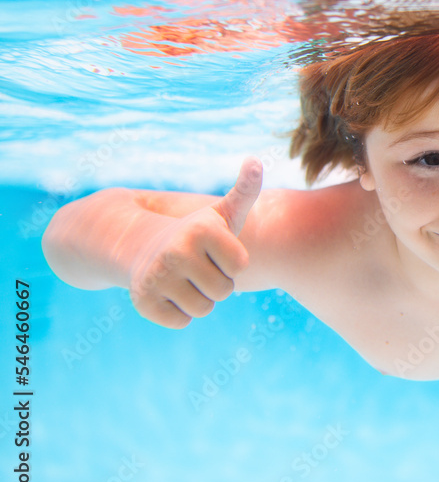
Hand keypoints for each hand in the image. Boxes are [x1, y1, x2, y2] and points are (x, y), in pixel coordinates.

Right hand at [129, 158, 262, 327]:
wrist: (138, 246)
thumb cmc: (195, 234)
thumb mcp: (221, 214)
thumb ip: (245, 191)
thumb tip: (256, 160)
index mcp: (202, 230)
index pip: (240, 267)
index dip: (230, 261)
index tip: (213, 250)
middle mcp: (177, 252)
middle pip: (223, 291)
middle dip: (215, 282)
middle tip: (196, 266)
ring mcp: (157, 278)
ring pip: (203, 309)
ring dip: (197, 298)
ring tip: (183, 279)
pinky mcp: (143, 302)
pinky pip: (181, 321)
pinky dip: (177, 312)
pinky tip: (167, 292)